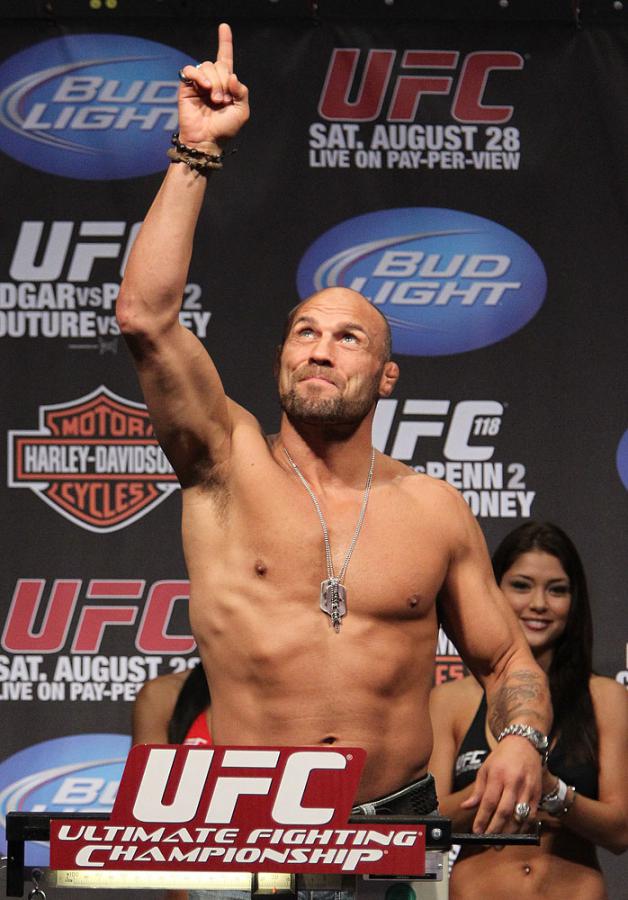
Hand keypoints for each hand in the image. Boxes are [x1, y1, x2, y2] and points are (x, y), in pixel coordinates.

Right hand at [177, 23, 249, 152]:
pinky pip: (191, 70)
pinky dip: (199, 76)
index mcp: (225, 84)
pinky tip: (204, 88)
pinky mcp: (186, 86)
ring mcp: (198, 83)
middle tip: (223, 100)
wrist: (207, 141)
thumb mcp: (242, 111)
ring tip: (215, 100)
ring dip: (214, 83)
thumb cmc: (224, 130)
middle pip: (219, 64)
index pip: (225, 59)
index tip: (224, 27)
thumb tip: (230, 74)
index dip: (225, 42)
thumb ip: (241, 91)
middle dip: (224, 81)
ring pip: (207, 66)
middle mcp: (212, 81)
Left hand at [460, 735, 541, 833]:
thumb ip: (477, 791)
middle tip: (489, 842)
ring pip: (519, 816)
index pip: (488, 802)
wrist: (524, 744)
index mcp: (497, 775)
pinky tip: (516, 834)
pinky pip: (531, 815)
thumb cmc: (502, 757)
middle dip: (496, 830)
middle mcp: (513, 782)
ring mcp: (527, 788)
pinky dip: (523, 827)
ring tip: (501, 842)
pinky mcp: (537, 793)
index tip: (476, 832)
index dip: (482, 819)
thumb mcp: (485, 769)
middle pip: (504, 811)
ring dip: (510, 833)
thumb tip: (466, 807)